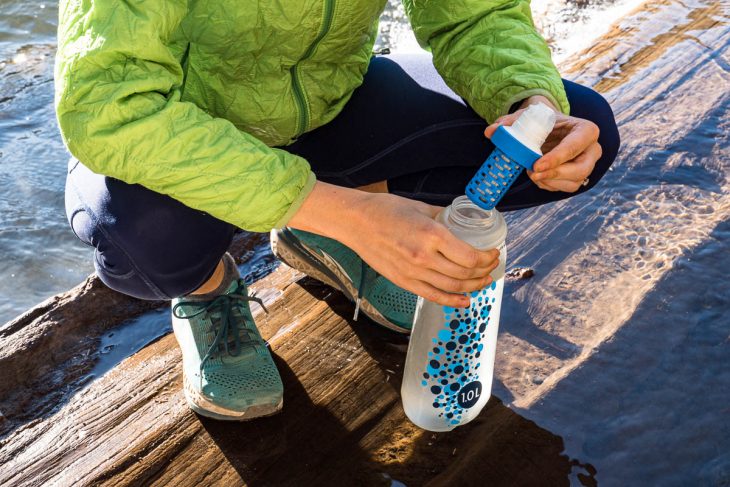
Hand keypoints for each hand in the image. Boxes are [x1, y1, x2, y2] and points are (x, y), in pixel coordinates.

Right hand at [339, 193, 499, 306]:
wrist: (355, 222)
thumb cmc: (385, 210)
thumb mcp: (421, 207)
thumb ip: (443, 217)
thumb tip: (462, 221)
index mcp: (431, 235)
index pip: (470, 257)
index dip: (487, 258)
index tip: (494, 253)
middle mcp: (424, 257)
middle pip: (465, 274)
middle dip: (484, 271)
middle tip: (492, 266)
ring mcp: (413, 273)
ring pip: (453, 287)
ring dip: (474, 286)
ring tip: (483, 280)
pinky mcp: (404, 282)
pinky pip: (433, 296)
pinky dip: (452, 301)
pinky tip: (465, 300)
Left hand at [484, 96, 601, 192]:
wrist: (550, 128)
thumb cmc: (543, 121)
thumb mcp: (529, 117)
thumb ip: (511, 122)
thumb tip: (490, 131)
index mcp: (585, 130)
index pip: (575, 145)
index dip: (557, 157)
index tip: (536, 165)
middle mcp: (592, 149)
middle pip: (581, 169)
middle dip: (555, 175)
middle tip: (532, 174)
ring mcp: (587, 165)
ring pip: (574, 183)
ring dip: (550, 182)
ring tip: (531, 173)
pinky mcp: (578, 177)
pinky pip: (566, 188)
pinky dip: (549, 185)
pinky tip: (537, 177)